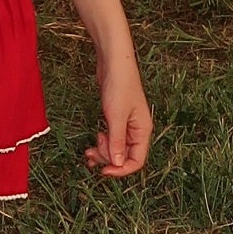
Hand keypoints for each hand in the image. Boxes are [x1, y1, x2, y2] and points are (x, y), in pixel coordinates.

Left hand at [86, 53, 152, 180]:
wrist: (114, 62)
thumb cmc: (120, 85)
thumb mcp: (116, 116)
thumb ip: (117, 141)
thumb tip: (118, 163)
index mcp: (143, 131)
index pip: (137, 161)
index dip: (121, 169)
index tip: (104, 170)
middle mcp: (137, 130)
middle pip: (125, 157)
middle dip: (107, 158)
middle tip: (91, 153)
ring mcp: (126, 125)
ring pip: (116, 148)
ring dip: (103, 152)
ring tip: (89, 149)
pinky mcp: (116, 118)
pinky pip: (111, 138)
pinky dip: (102, 143)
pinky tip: (95, 140)